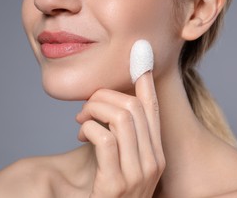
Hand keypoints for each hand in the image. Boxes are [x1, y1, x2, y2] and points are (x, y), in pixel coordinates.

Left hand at [76, 72, 164, 197]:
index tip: (139, 52)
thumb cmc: (109, 190)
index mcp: (156, 154)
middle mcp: (153, 163)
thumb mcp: (123, 161)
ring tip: (81, 119)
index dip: (145, 80)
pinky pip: (104, 139)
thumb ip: (122, 137)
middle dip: (104, 96)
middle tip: (86, 107)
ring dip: (94, 109)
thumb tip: (107, 103)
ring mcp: (136, 175)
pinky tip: (80, 136)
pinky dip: (88, 128)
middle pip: (133, 107)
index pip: (153, 108)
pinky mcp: (115, 184)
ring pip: (121, 118)